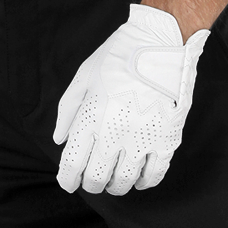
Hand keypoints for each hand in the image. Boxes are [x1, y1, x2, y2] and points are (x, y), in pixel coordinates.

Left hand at [53, 3, 209, 195]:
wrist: (161, 42)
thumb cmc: (119, 56)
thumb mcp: (84, 76)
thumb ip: (68, 111)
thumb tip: (60, 139)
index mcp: (92, 115)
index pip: (73, 163)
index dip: (67, 179)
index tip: (68, 181)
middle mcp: (115, 132)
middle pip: (97, 178)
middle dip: (91, 184)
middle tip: (91, 181)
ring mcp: (143, 137)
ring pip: (125, 180)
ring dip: (116, 186)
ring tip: (113, 181)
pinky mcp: (167, 138)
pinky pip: (154, 174)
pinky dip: (144, 182)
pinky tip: (139, 180)